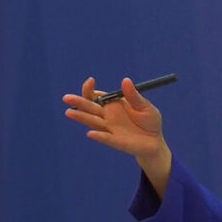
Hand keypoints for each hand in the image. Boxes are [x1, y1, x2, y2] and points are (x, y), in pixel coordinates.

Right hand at [63, 77, 170, 196]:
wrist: (155, 142)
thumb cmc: (149, 122)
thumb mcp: (145, 107)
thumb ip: (134, 96)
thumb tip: (126, 80)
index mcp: (113, 105)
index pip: (96, 96)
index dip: (90, 90)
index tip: (90, 81)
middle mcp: (108, 116)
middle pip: (89, 108)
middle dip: (78, 102)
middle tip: (66, 98)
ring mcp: (110, 129)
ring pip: (92, 122)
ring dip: (81, 118)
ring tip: (69, 112)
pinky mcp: (116, 141)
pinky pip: (105, 138)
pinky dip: (99, 136)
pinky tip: (91, 133)